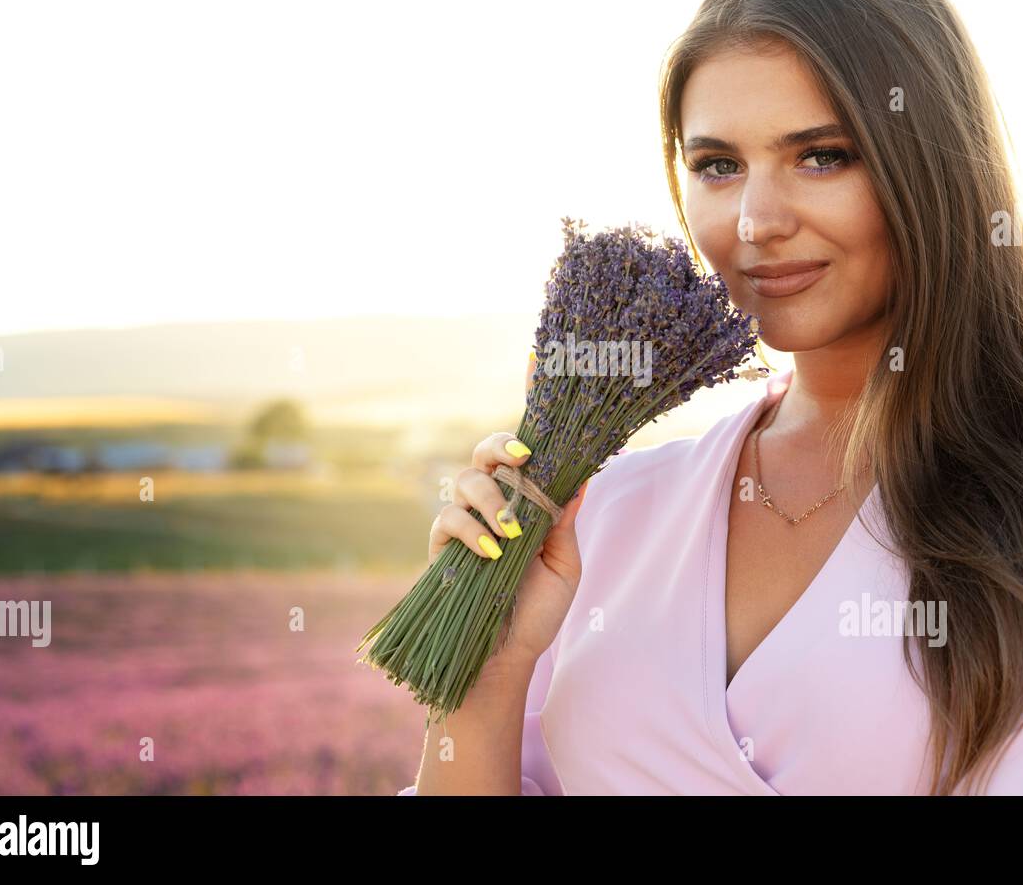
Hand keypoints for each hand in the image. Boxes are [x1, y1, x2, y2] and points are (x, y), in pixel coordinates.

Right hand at [426, 351, 587, 667]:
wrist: (504, 657)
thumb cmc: (537, 610)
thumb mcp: (565, 563)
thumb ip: (565, 520)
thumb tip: (582, 474)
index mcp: (529, 498)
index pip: (530, 447)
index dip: (531, 403)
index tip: (538, 364)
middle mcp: (494, 500)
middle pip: (489, 449)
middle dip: (505, 446)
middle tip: (525, 462)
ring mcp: (464, 520)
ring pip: (467, 478)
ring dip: (492, 500)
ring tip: (512, 534)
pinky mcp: (440, 545)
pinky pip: (447, 519)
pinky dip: (471, 530)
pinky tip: (491, 551)